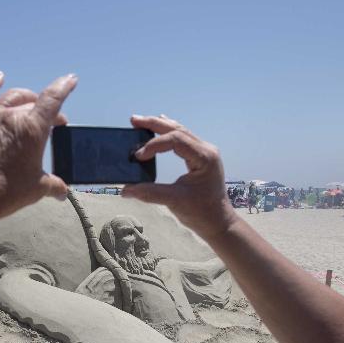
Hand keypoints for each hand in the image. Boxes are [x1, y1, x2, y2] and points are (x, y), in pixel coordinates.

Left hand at [0, 71, 76, 220]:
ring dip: (25, 98)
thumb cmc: (6, 192)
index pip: (53, 99)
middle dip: (47, 111)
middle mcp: (11, 116)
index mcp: (32, 128)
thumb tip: (62, 191)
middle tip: (52, 123)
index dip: (64, 87)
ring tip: (31, 103)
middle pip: (33, 103)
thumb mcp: (37, 188)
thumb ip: (54, 185)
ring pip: (11, 97)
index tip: (71, 80)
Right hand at [121, 114, 238, 239]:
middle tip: (133, 120)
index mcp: (204, 158)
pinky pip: (183, 138)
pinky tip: (160, 125)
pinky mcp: (200, 157)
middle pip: (178, 129)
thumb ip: (149, 193)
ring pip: (180, 131)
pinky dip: (168, 133)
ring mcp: (204, 152)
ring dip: (160, 126)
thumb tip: (125, 190)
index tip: (138, 156)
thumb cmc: (201, 212)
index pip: (176, 140)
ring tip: (140, 122)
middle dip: (154, 124)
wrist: (218, 222)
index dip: (155, 144)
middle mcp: (206, 150)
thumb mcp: (174, 201)